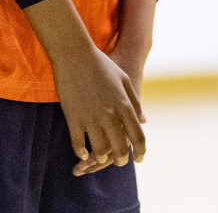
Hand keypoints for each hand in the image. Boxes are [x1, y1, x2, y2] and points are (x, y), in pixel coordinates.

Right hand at [52, 45, 145, 174]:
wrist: (75, 54)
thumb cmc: (102, 64)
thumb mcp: (124, 79)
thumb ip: (134, 102)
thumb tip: (144, 121)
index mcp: (124, 105)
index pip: (138, 136)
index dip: (140, 151)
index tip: (139, 158)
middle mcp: (110, 114)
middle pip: (120, 148)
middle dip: (121, 160)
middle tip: (120, 162)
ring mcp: (91, 117)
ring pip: (99, 150)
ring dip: (101, 158)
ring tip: (100, 157)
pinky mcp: (73, 118)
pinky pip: (78, 144)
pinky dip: (81, 152)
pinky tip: (82, 154)